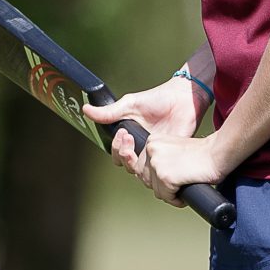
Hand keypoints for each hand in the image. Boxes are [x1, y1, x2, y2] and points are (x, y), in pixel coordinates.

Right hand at [84, 79, 203, 178]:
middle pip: (127, 165)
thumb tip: (86, 110)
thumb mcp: (130, 104)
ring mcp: (156, 153)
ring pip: (142, 172)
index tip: (122, 133)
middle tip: (129, 137)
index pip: (117, 153)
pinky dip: (156, 167)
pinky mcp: (170, 157)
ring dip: (138, 161)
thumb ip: (109, 112)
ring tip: (141, 142)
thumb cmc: (159, 99)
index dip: (116, 148)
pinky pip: (161, 171)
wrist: (183, 98)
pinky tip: (156, 152)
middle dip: (124, 155)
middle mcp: (142, 148)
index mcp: (130, 138)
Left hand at [126, 131, 230, 207]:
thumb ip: (161, 158)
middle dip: (161, 186)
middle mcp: (151, 150)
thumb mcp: (174, 149)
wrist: (217, 153)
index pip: (142, 167)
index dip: (156, 176)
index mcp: (152, 141)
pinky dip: (176, 200)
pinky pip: (166, 197)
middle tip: (178, 184)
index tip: (170, 177)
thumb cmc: (202, 153)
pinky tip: (185, 195)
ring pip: (157, 190)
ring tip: (183, 188)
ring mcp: (157, 164)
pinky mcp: (165, 177)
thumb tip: (151, 178)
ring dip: (170, 194)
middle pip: (146, 180)